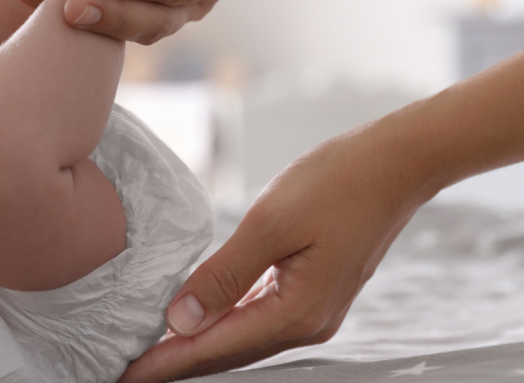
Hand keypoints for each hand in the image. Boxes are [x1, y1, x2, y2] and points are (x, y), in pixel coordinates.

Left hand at [118, 119, 432, 381]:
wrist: (398, 163)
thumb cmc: (337, 183)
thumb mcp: (270, 223)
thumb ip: (223, 275)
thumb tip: (180, 321)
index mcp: (296, 313)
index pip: (215, 349)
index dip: (166, 363)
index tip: (125, 375)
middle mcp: (308, 323)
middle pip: (229, 353)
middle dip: (177, 363)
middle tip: (128, 369)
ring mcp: (315, 310)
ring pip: (243, 338)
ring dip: (199, 345)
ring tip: (155, 349)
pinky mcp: (316, 291)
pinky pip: (260, 317)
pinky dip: (226, 323)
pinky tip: (203, 319)